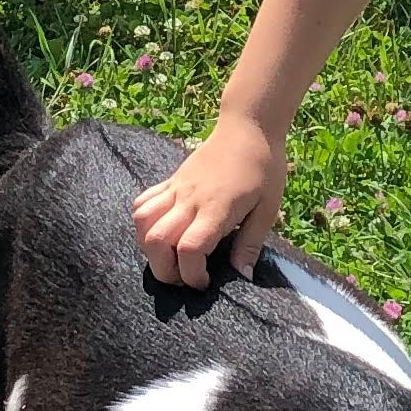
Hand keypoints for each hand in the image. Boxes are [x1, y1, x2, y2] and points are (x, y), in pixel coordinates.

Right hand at [132, 112, 287, 287]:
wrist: (248, 127)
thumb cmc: (264, 168)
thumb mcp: (268, 209)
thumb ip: (251, 243)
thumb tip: (241, 276)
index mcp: (217, 209)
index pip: (189, 249)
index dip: (192, 274)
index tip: (204, 283)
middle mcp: (190, 200)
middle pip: (157, 241)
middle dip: (164, 270)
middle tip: (184, 278)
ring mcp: (176, 189)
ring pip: (142, 222)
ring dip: (148, 248)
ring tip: (169, 257)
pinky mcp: (170, 181)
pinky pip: (142, 202)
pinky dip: (142, 223)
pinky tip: (159, 231)